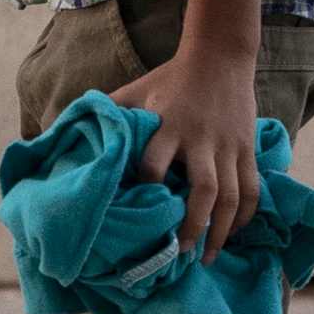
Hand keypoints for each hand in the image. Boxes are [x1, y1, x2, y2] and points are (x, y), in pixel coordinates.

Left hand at [113, 42, 265, 255]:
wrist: (219, 57)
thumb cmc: (169, 78)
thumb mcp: (134, 90)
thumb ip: (106, 111)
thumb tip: (61, 127)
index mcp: (169, 126)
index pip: (155, 162)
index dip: (147, 186)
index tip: (139, 211)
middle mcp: (200, 139)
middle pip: (203, 189)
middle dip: (192, 224)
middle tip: (180, 253)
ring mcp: (228, 146)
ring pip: (231, 195)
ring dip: (221, 230)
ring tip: (208, 256)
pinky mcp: (246, 149)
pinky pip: (252, 188)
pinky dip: (246, 214)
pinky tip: (235, 233)